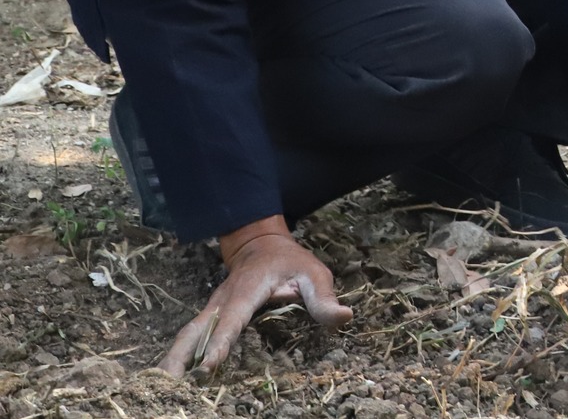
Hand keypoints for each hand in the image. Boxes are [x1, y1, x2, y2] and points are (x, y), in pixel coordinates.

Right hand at [160, 216, 350, 378]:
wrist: (261, 244)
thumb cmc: (290, 261)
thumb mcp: (314, 274)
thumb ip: (324, 299)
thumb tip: (344, 318)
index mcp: (246, 291)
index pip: (232, 321)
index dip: (220, 344)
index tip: (207, 367)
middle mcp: (221, 301)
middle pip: (194, 331)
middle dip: (180, 357)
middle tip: (167, 385)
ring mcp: (211, 308)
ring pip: (186, 335)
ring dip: (172, 359)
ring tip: (159, 387)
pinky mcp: (208, 316)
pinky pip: (189, 337)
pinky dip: (178, 355)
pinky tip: (170, 377)